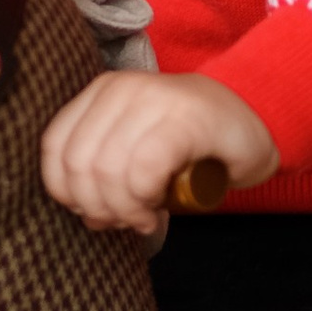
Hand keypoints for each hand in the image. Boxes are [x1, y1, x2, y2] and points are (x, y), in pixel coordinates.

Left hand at [39, 70, 279, 237]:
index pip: (55, 147)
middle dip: (96, 207)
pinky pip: (144, 168)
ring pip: (108, 169)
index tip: (95, 211)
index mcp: (101, 93)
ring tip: (142, 218)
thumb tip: (85, 213)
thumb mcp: (138, 150)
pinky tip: (156, 211)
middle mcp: (121, 89)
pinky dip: (144, 200)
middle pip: (79, 164)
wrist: (256, 120)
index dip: (66, 192)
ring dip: (123, 209)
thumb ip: (105, 171)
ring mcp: (153, 99)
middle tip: (124, 221)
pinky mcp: (184, 117)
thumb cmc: (196, 144)